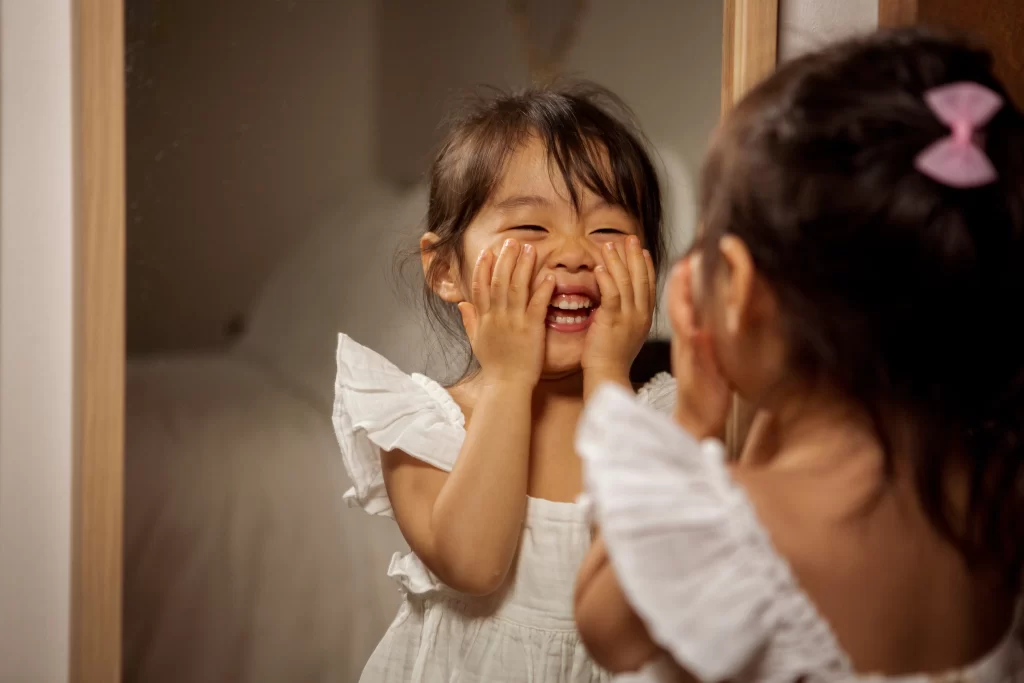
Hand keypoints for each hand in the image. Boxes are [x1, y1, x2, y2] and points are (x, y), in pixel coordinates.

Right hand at [458, 239, 555, 386]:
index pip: (480, 287)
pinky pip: (537, 305)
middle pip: (499, 281)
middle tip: (511, 241)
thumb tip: (462, 303)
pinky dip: (543, 290)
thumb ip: (470, 321)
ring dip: (523, 267)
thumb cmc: (494, 366)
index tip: (488, 251)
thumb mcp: (476, 342)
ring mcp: (514, 322)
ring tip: (530, 249)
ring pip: (517, 288)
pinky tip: (549, 276)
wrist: (506, 385)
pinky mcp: (531, 330)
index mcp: (484, 319)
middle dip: (505, 259)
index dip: (483, 267)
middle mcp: (497, 317)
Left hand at [583, 236, 655, 380]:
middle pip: (640, 278)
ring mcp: (629, 317)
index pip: (649, 285)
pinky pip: (611, 294)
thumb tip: (618, 301)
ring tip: (609, 244)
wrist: (608, 374)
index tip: (642, 250)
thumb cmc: (612, 358)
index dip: (646, 265)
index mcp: (645, 317)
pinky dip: (606, 278)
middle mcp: (641, 314)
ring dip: (617, 261)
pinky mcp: (613, 320)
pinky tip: (600, 266)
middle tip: (629, 237)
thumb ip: (625, 314)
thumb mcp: (625, 332)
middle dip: (634, 255)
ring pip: (625, 282)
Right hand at [667, 256, 730, 438]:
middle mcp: (686, 343)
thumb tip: (705, 317)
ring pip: (683, 323)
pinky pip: (693, 352)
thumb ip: (702, 336)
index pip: (683, 304)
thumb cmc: (705, 390)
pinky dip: (693, 337)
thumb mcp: (705, 357)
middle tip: (683, 260)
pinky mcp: (696, 372)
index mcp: (689, 337)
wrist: (699, 421)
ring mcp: (689, 356)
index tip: (687, 259)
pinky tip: (696, 326)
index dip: (683, 282)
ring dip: (683, 302)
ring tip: (685, 279)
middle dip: (680, 284)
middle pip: (679, 308)